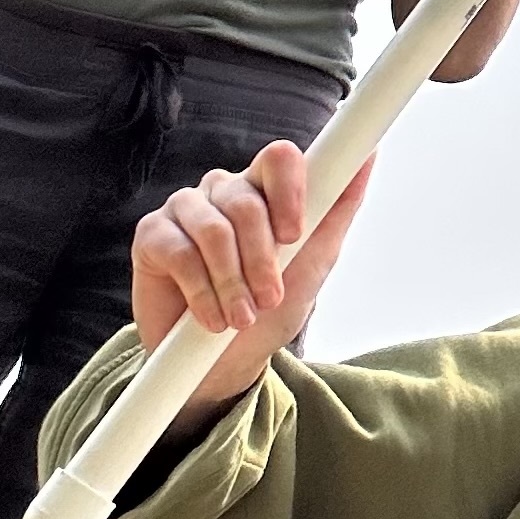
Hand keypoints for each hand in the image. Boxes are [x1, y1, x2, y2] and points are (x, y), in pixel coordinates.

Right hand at [131, 141, 372, 416]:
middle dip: (262, 260)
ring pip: (214, 229)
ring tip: (240, 316)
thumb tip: (368, 156)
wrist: (226, 362)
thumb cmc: (273, 305)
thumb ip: (339, 207)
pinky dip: (201, 292)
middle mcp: (223, 190)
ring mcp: (185, 209)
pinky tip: (210, 317)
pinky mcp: (151, 235)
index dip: (289, 191)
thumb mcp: (315, 260)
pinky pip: (179, 252)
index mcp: (266, 188)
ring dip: (232, 282)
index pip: (279, 159)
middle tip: (269, 297)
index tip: (295, 235)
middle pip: (246, 201)